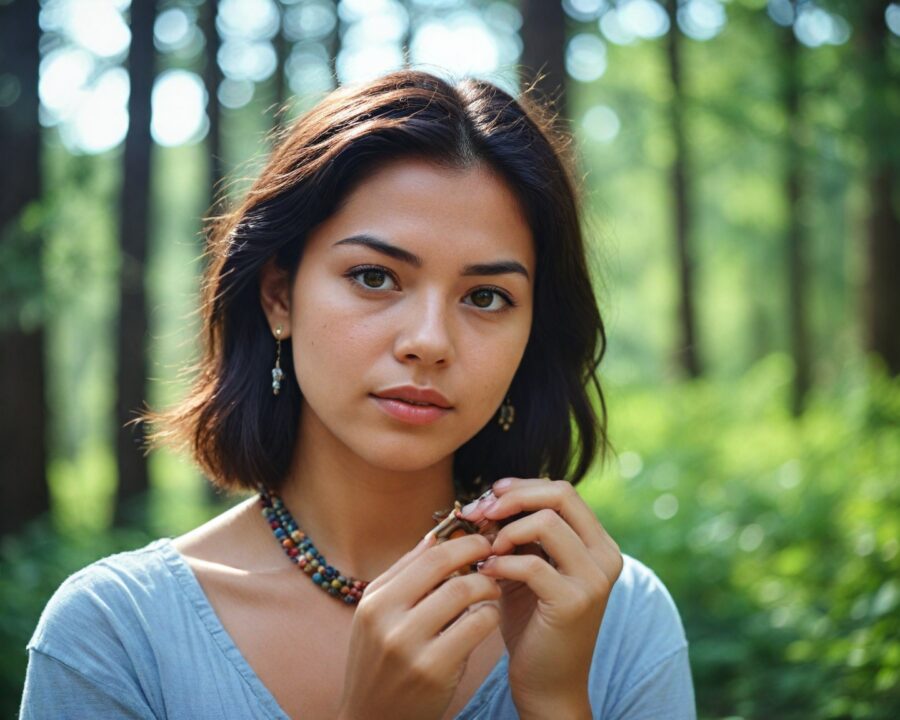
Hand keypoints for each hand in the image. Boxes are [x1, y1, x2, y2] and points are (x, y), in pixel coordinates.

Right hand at [337, 532, 500, 719]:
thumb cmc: (379, 664)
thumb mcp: (376, 616)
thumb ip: (404, 575)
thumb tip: (433, 537)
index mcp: (375, 601)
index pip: (427, 556)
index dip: (461, 543)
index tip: (480, 540)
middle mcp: (388, 621)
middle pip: (447, 569)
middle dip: (479, 557)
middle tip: (495, 559)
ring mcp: (410, 647)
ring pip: (464, 594)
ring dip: (487, 586)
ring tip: (492, 589)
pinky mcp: (433, 671)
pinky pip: (476, 627)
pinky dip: (489, 616)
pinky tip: (487, 618)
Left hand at [459, 477, 623, 714]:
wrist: (547, 682)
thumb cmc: (532, 621)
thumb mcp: (528, 566)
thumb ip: (520, 532)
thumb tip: (490, 496)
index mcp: (597, 542)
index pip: (562, 490)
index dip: (521, 487)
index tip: (489, 496)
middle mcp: (606, 555)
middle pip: (561, 495)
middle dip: (513, 498)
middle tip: (480, 513)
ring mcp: (594, 579)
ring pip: (547, 523)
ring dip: (505, 531)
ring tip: (486, 551)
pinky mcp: (575, 603)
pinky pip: (532, 564)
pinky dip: (501, 562)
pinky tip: (486, 574)